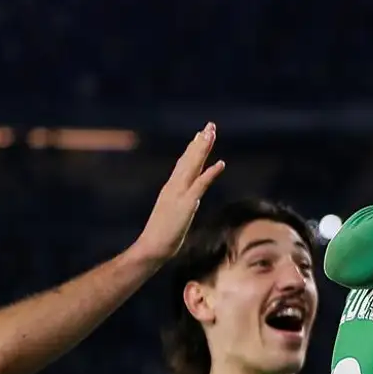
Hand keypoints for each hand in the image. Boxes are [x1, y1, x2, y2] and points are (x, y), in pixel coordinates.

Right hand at [130, 124, 226, 264]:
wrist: (152, 247)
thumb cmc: (162, 236)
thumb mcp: (174, 215)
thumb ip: (183, 204)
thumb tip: (194, 200)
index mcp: (171, 188)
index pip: (184, 164)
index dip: (193, 149)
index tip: (201, 135)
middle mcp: (174, 186)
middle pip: (189, 159)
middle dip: (200, 142)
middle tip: (210, 126)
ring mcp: (179, 194)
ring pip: (193, 166)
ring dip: (203, 149)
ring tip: (211, 134)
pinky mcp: (186, 204)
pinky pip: (200, 185)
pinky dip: (211, 173)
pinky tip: (221, 163)